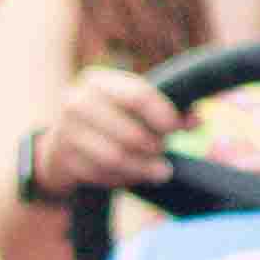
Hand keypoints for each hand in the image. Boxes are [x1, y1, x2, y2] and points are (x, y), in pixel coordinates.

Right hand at [34, 66, 177, 197]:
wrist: (60, 145)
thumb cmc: (110, 120)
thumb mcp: (133, 107)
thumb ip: (166, 110)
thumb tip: (198, 121)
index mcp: (98, 81)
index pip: (138, 96)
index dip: (164, 115)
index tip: (179, 129)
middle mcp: (77, 102)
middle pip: (129, 132)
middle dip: (154, 147)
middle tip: (165, 153)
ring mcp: (66, 132)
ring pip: (115, 157)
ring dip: (142, 168)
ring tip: (160, 171)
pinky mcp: (62, 159)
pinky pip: (101, 174)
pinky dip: (122, 178)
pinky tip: (133, 176)